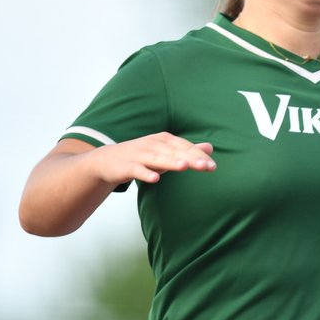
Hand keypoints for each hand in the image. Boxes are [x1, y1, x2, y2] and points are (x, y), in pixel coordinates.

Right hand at [91, 132, 215, 185]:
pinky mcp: (126, 167)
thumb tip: (210, 148)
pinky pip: (137, 170)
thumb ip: (188, 151)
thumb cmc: (143, 156)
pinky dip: (145, 173)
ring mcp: (138, 155)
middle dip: (190, 158)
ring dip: (170, 162)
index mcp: (164, 140)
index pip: (184, 147)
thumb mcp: (166, 152)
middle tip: (206, 166)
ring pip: (156, 158)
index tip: (212, 166)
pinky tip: (155, 179)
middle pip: (174, 152)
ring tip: (184, 167)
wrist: (107, 160)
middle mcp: (152, 144)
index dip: (198, 156)